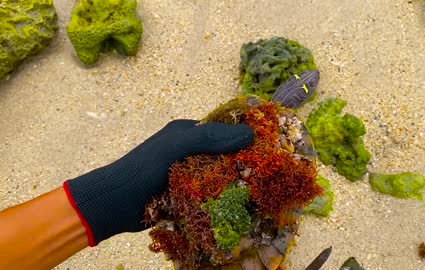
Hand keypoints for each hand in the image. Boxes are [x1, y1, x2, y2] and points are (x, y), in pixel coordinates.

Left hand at [63, 120, 253, 245]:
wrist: (118, 201)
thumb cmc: (147, 166)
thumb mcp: (179, 145)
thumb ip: (211, 137)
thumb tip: (249, 133)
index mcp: (187, 133)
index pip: (222, 130)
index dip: (243, 136)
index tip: (266, 146)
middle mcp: (189, 152)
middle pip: (223, 154)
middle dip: (241, 162)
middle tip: (265, 173)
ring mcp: (187, 174)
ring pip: (218, 176)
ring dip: (232, 183)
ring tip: (257, 191)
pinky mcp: (185, 195)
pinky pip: (209, 194)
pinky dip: (220, 198)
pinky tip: (237, 205)